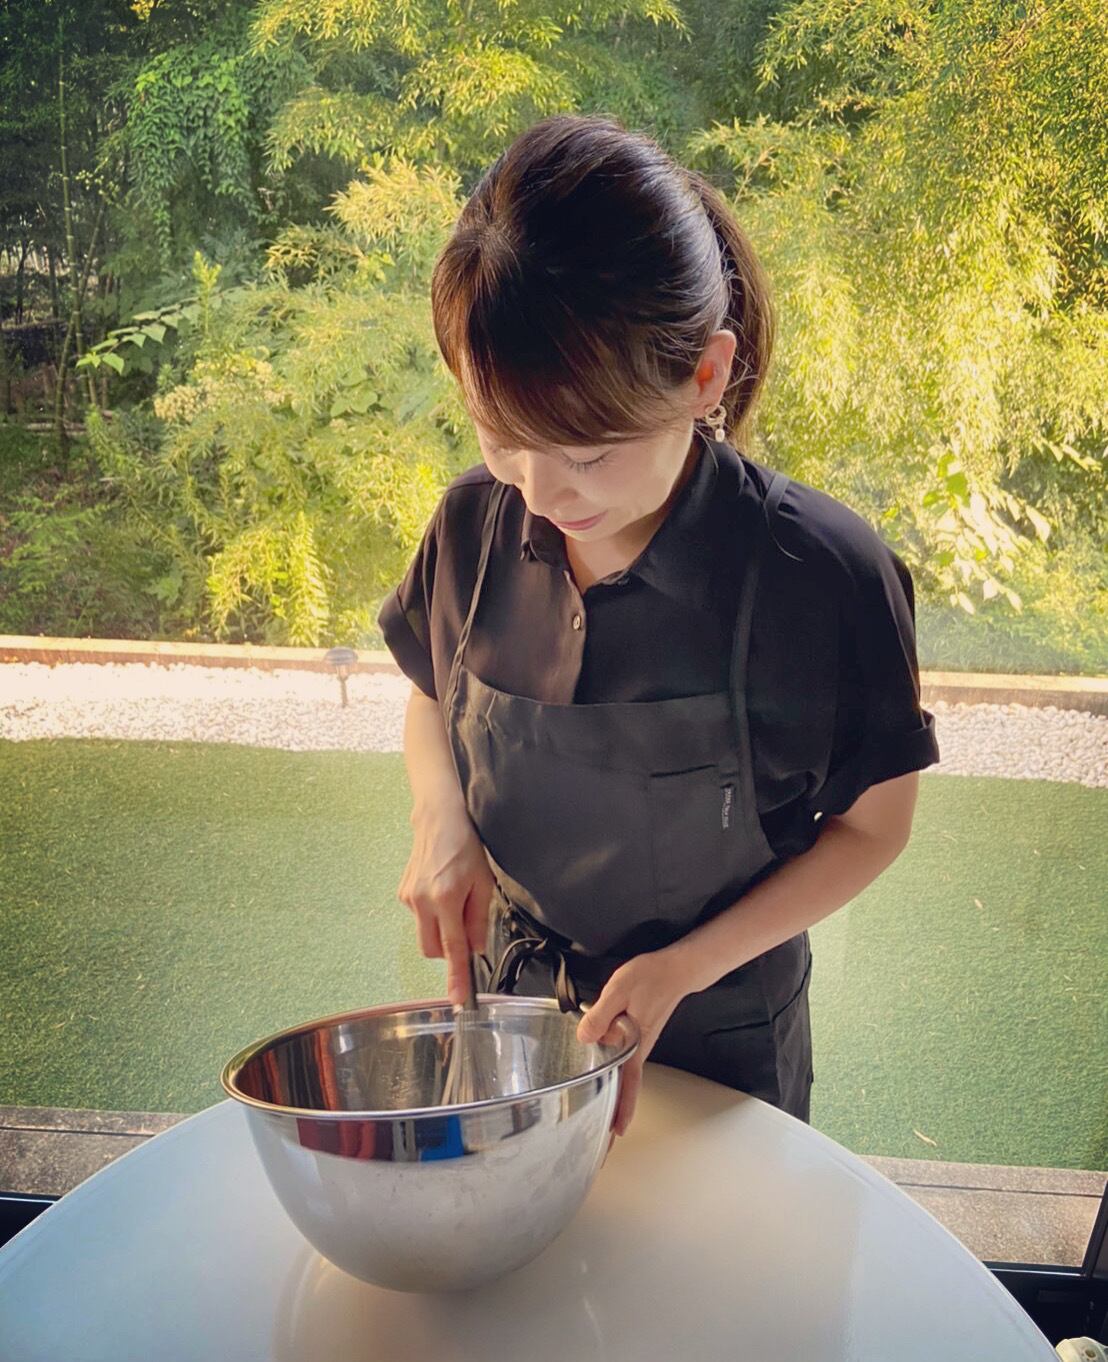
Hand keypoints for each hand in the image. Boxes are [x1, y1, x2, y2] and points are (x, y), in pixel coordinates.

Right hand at [398, 806, 495, 1007]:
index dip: (456, 977)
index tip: (458, 999)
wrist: (439, 820)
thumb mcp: (483, 883)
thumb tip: (476, 949)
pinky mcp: (402, 894)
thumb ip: (479, 919)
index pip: (452, 949)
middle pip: (433, 950)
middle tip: (465, 928)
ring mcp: (408, 898)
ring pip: (426, 936)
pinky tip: (440, 892)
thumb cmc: (466, 848)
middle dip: (448, 950)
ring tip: (454, 901)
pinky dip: (432, 916)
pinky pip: (420, 919)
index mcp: (447, 899)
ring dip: (441, 930)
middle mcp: (423, 902)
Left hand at [574, 948, 694, 1139]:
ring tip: (604, 1122)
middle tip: (606, 1144)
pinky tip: (606, 1080)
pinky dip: (617, 1078)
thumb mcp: (619, 989)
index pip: (627, 1082)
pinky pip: (624, 1063)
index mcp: (634, 1042)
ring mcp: (640, 1044)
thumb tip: (585, 1037)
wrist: (675, 970)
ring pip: (625, 1078)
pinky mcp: (638, 1035)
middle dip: (616, 1115)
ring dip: (615, 1099)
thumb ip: (601, 1014)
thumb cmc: (651, 977)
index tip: (615, 1135)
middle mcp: (639, 1048)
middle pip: (626, 1088)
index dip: (621, 1108)